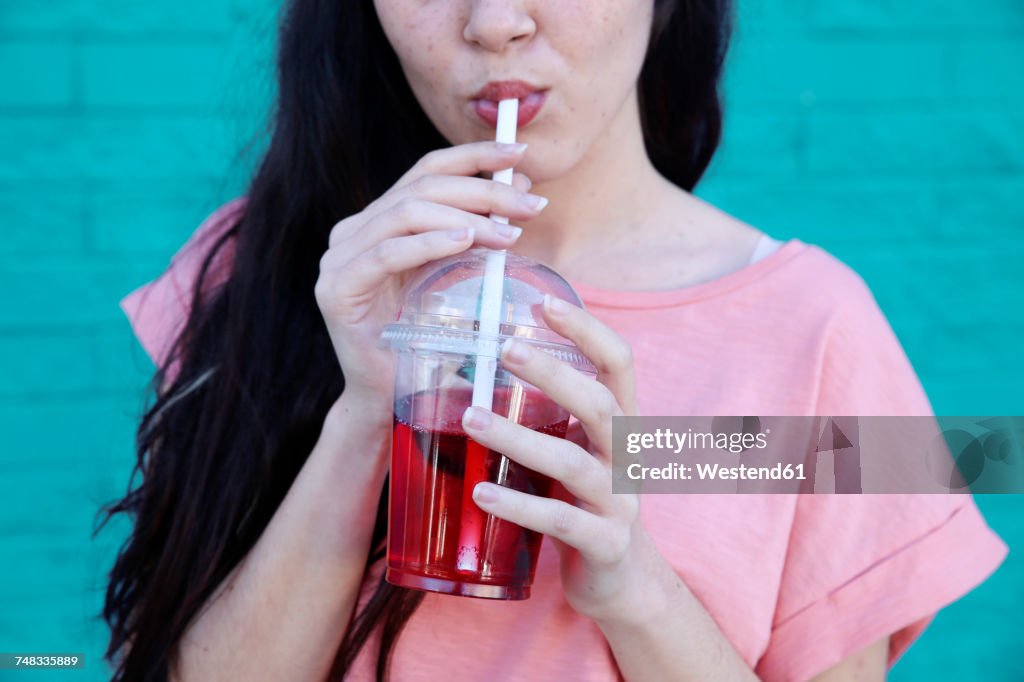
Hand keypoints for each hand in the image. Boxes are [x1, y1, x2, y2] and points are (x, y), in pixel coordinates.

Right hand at [314, 141, 548, 400]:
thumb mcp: (455, 274)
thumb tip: (522, 186)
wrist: (385, 396)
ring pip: (405, 213)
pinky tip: (465, 240)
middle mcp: (353, 230)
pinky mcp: (337, 289)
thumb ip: (477, 230)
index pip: (427, 171)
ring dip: (465, 216)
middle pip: (421, 188)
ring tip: (509, 233)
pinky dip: (429, 242)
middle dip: (482, 190)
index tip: (521, 153)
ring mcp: (339, 257)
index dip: (474, 156)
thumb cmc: (424, 338)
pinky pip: (387, 253)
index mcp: (379, 220)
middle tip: (530, 205)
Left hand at [460, 295, 654, 623]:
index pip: (618, 364)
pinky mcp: (605, 544)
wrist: (623, 581)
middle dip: (554, 372)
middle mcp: (628, 457)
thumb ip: (549, 416)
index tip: (544, 301)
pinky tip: (480, 494)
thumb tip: (478, 369)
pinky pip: (560, 521)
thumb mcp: (577, 450)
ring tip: (471, 418)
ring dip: (519, 438)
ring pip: (573, 463)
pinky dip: (518, 506)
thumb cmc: (586, 502)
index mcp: (623, 426)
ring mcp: (619, 503)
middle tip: (505, 347)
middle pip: (600, 404)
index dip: (587, 330)